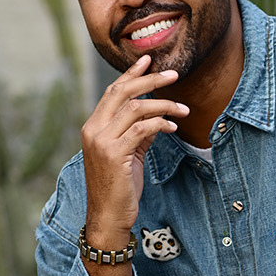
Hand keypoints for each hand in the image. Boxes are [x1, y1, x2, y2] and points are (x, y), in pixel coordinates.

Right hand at [79, 55, 187, 243]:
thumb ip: (138, 133)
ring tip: (182, 109)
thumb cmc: (118, 187)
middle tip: (173, 74)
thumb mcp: (127, 155)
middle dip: (150, 79)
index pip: (112, 91)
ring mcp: (102, 141)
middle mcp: (93, 130)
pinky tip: (173, 129)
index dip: (131, 74)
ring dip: (163, 105)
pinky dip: (161, 124)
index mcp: (92, 127)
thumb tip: (157, 116)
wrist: (108, 216)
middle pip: (122, 92)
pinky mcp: (115, 154)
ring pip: (135, 107)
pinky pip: (142, 129)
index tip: (147, 59)